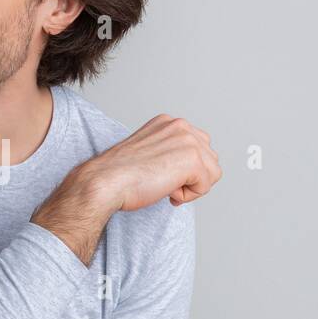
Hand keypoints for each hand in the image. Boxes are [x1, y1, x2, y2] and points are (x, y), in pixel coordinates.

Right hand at [83, 114, 220, 211]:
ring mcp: (188, 141)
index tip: (160, 173)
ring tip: (164, 186)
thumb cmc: (118, 174)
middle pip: (209, 159)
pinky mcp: (193, 160)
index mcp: (168, 122)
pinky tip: (166, 191)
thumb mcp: (148, 152)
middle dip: (191, 177)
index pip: (197, 147)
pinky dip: (188, 196)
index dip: (183, 168)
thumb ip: (169, 152)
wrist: (105, 181)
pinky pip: (205, 186)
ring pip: (211, 173)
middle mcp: (181, 126)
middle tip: (163, 182)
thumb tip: (186, 168)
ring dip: (190, 186)